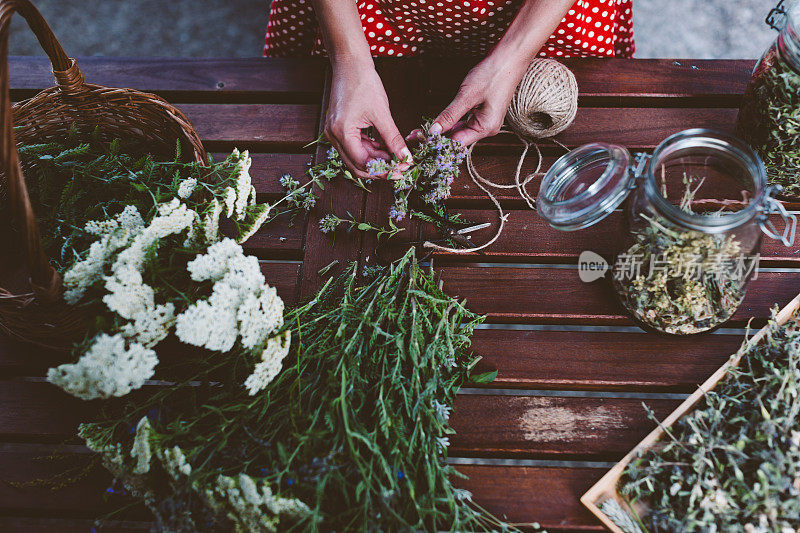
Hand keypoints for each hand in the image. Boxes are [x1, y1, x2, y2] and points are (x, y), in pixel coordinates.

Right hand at [324, 60, 411, 178]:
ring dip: (376, 159)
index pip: (363, 163)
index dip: (383, 170)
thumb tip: (405, 157)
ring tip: (395, 156)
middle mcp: (333, 136)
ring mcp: (334, 132)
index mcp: (342, 132)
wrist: (350, 63)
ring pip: (356, 157)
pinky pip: (355, 146)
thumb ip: (393, 139)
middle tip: (400, 168)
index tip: (401, 170)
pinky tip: (385, 147)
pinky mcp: (339, 128)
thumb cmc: (364, 82)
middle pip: (357, 165)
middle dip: (379, 169)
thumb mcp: (382, 113)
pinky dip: (370, 149)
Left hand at [428, 53, 527, 145]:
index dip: (437, 142)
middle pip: (458, 138)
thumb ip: (450, 115)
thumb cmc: (493, 74)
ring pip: (459, 130)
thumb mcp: (467, 96)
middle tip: (416, 135)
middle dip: (437, 137)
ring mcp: (485, 120)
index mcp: (486, 127)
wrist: (510, 57)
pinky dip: (451, 121)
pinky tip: (438, 122)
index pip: (457, 142)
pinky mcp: (482, 112)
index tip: (420, 140)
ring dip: (443, 130)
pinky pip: (464, 121)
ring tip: (422, 131)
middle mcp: (487, 128)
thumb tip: (434, 130)